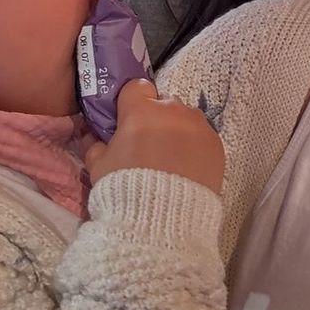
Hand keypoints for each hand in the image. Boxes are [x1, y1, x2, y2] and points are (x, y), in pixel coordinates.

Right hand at [86, 80, 223, 193]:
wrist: (163, 222)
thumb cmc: (125, 188)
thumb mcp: (99, 166)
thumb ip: (95, 144)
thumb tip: (92, 134)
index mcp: (142, 110)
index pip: (137, 87)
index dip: (132, 102)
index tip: (128, 119)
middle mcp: (173, 110)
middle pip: (163, 102)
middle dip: (156, 118)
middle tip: (148, 145)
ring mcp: (198, 126)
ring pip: (185, 118)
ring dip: (177, 130)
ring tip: (170, 158)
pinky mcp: (216, 144)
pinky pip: (202, 136)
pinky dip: (194, 145)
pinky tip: (186, 167)